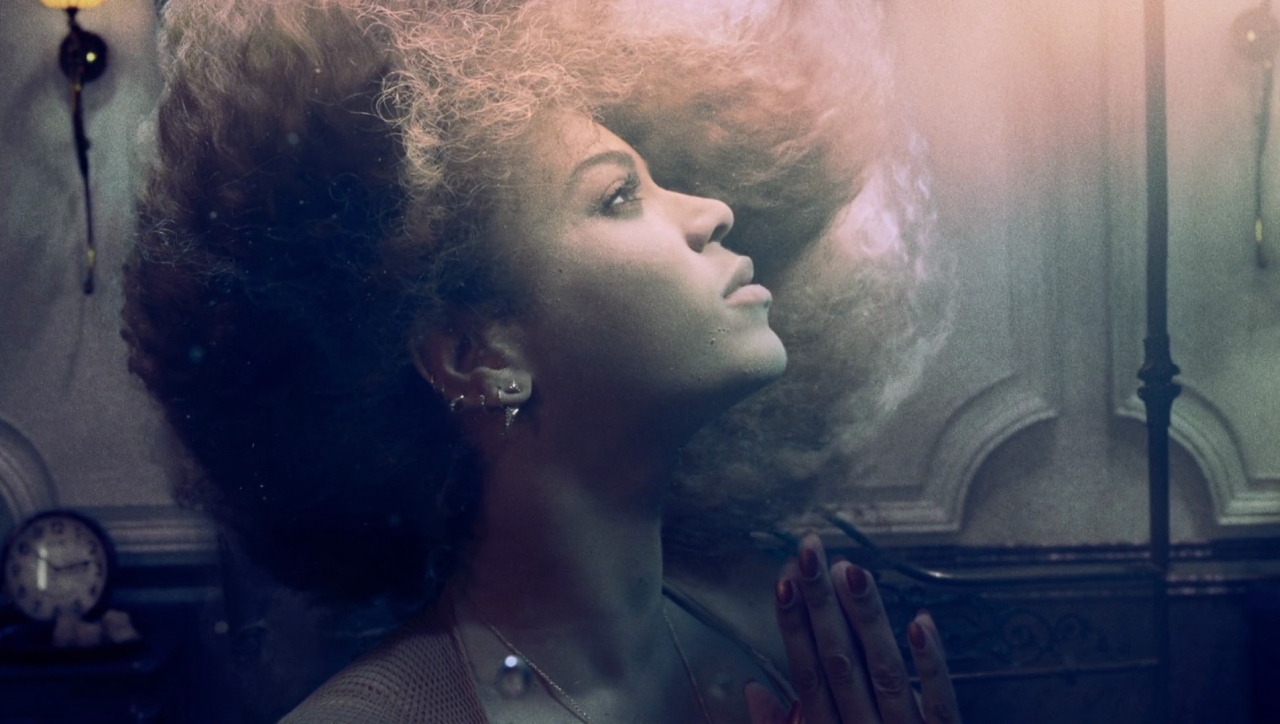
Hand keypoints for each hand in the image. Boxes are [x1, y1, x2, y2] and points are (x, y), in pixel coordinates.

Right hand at [746, 533, 959, 723]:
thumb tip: (750, 692)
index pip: (806, 677)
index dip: (792, 628)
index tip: (782, 580)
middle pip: (839, 663)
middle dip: (822, 603)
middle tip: (810, 549)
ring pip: (884, 671)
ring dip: (866, 618)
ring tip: (852, 568)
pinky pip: (941, 703)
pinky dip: (932, 664)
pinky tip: (921, 619)